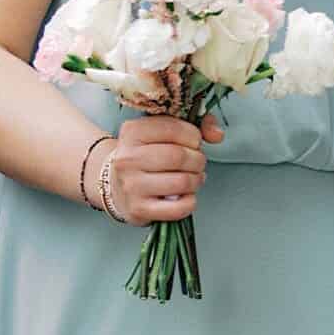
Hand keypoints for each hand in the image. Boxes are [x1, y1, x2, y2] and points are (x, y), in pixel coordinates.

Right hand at [104, 113, 221, 224]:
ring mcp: (131, 186)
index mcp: (132, 132)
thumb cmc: (146, 155)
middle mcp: (128, 158)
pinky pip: (178, 208)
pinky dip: (190, 202)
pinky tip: (186, 195)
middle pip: (179, 157)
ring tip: (193, 178)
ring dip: (196, 180)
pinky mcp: (139, 209)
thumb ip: (196, 125)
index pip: (174, 128)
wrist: (115, 184)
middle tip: (196, 162)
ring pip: (181, 182)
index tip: (194, 142)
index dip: (194, 136)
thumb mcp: (163, 131)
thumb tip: (217, 134)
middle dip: (197, 160)